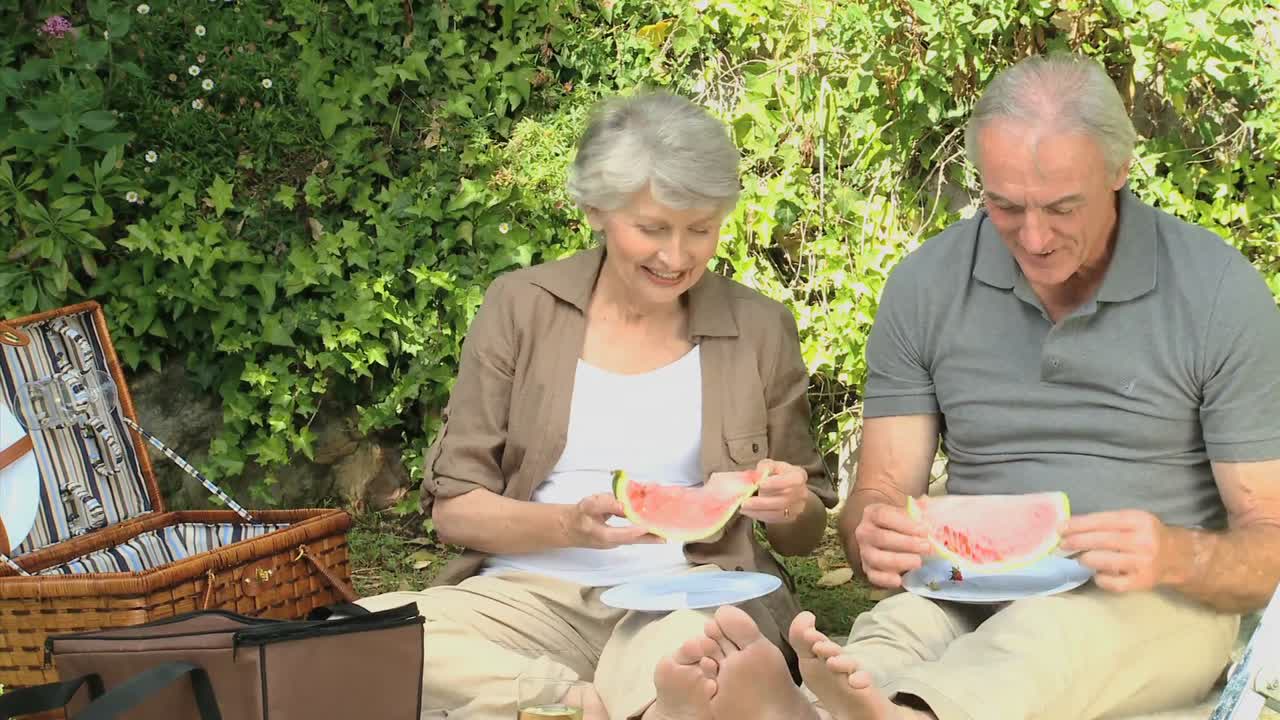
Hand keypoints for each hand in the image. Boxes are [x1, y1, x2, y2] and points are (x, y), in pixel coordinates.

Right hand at [562, 493, 664, 549]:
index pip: (623, 534)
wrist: (569, 528)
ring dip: (650, 535)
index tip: (650, 526)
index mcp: (603, 534)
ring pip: (636, 539)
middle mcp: (612, 541)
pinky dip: (644, 531)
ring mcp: (615, 541)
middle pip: (635, 541)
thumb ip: (605, 503)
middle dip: (651, 538)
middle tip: (668, 537)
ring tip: (666, 531)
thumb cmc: (579, 515)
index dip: (637, 531)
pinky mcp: (618, 538)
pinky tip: (654, 525)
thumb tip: (623, 505)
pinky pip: (634, 536)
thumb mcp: (588, 505)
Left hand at [740, 459, 808, 524]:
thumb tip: (758, 476)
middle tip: (745, 502)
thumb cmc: (778, 474)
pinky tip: (748, 512)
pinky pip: (774, 519)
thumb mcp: (771, 465)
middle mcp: (801, 493)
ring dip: (758, 511)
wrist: (788, 489)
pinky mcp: (790, 518)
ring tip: (743, 508)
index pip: (793, 480)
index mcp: (799, 476)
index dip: (777, 483)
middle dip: (762, 502)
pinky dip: (760, 516)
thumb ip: (764, 467)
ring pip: (778, 513)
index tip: (760, 484)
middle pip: (784, 500)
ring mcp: (797, 507)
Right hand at [853, 502, 931, 588]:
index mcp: (872, 513)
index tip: (925, 530)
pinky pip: (873, 577)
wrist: (885, 533)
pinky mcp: (868, 569)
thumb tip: (926, 504)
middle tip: (928, 547)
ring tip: (918, 562)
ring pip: (877, 558)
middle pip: (882, 538)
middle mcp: (864, 532)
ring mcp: (864, 552)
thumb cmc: (900, 522)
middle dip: (907, 544)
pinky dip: (885, 580)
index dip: (905, 524)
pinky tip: (900, 580)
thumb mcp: (907, 510)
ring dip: (899, 561)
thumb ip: (918, 508)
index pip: (884, 516)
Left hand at [1059, 510, 1179, 592]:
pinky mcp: (1142, 582)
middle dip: (1077, 542)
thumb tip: (1070, 526)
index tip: (1060, 528)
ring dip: (1086, 559)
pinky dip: (1101, 579)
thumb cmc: (1145, 535)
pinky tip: (1098, 574)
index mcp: (1139, 520)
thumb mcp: (1131, 520)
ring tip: (1081, 558)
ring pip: (1105, 561)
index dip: (1079, 524)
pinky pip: (1113, 583)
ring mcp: (1143, 563)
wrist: (1175, 557)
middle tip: (1062, 544)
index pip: (1103, 521)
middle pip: (1102, 540)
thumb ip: (1106, 522)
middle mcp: (1143, 541)